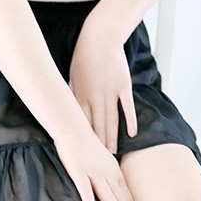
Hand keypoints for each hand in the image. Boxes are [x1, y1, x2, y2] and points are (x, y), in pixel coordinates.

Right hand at [54, 131, 146, 200]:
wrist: (73, 126)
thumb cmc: (86, 143)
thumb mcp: (103, 159)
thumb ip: (108, 174)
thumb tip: (112, 188)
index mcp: (114, 172)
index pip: (129, 199)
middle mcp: (108, 174)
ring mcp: (94, 173)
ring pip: (109, 198)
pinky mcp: (79, 172)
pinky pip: (85, 191)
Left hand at [68, 21, 137, 153]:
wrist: (100, 37)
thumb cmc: (83, 55)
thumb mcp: (72, 74)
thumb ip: (72, 92)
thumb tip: (68, 107)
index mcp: (80, 94)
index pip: (81, 122)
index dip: (83, 139)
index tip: (84, 153)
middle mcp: (95, 96)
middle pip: (97, 125)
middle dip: (98, 145)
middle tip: (100, 163)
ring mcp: (110, 92)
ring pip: (111, 120)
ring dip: (112, 137)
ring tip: (113, 153)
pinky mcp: (123, 85)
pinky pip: (127, 107)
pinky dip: (130, 121)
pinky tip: (131, 134)